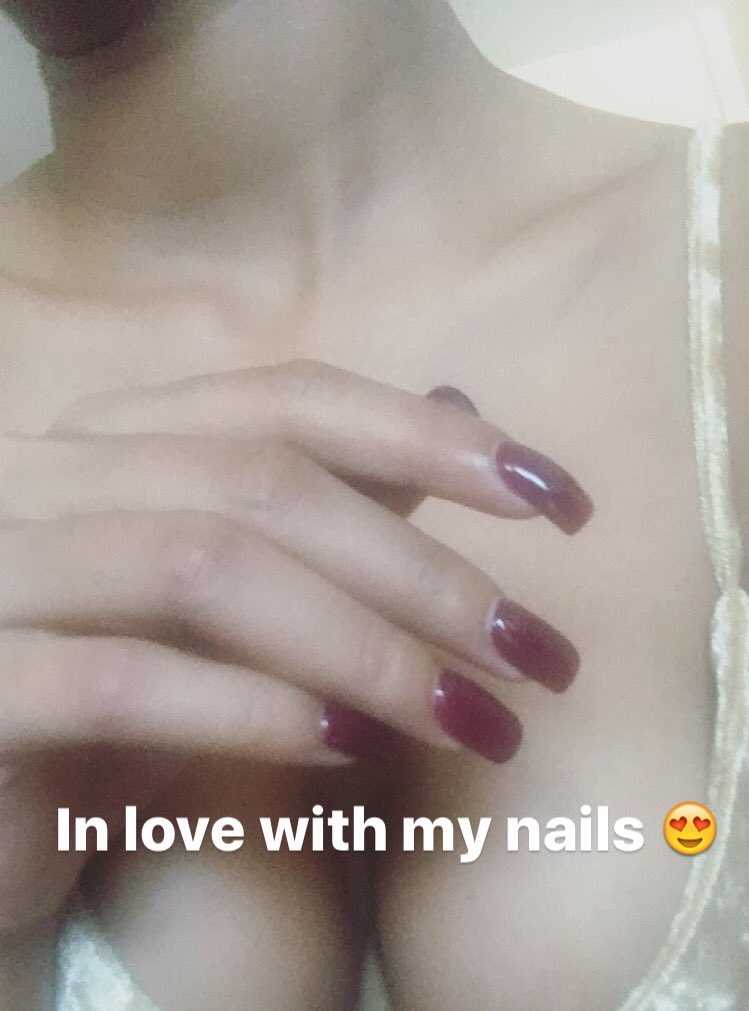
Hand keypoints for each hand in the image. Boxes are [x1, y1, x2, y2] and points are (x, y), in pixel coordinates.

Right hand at [0, 360, 591, 953]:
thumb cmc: (110, 684)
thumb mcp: (227, 589)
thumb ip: (327, 497)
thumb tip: (453, 406)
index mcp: (114, 438)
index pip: (288, 400)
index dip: (428, 439)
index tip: (552, 499)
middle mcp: (44, 475)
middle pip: (262, 483)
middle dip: (421, 571)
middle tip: (536, 654)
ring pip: (205, 566)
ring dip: (367, 648)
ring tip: (473, 720)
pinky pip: (123, 681)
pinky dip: (250, 711)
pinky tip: (349, 752)